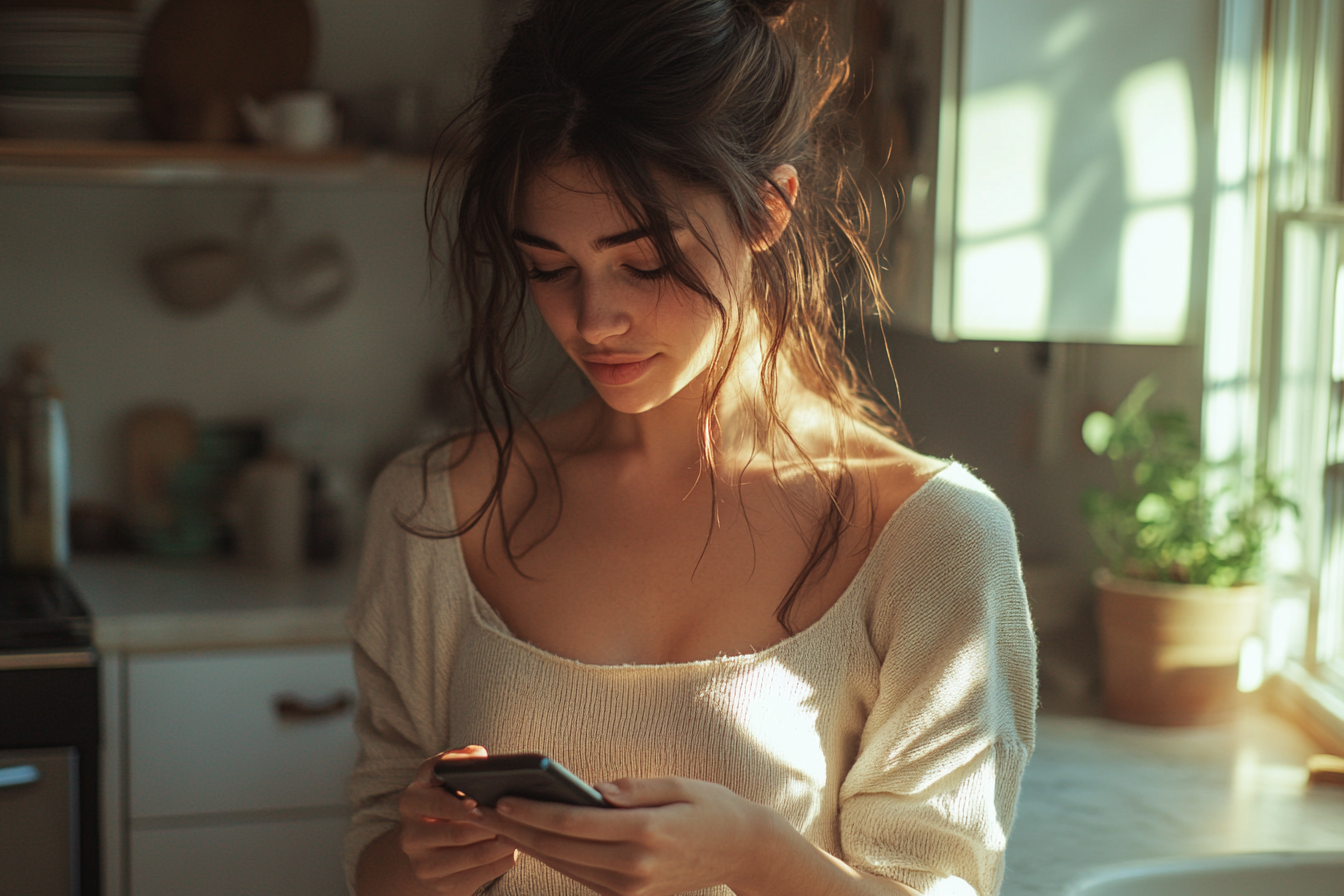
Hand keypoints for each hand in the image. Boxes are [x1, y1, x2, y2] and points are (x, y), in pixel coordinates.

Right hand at [396, 745, 519, 893]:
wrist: (427, 845)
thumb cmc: (443, 799)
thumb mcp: (440, 776)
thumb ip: (456, 761)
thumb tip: (478, 755)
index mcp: (410, 802)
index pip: (437, 803)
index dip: (460, 805)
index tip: (481, 802)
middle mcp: (410, 836)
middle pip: (457, 834)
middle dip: (489, 825)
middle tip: (514, 817)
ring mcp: (424, 865)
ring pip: (472, 856)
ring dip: (500, 843)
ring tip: (520, 831)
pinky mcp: (440, 885)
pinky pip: (480, 875)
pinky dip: (500, 860)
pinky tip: (513, 849)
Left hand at [468, 776, 765, 895]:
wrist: (743, 850)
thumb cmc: (711, 807)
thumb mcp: (678, 784)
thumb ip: (632, 789)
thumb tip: (590, 790)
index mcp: (646, 834)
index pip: (573, 824)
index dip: (531, 811)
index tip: (499, 798)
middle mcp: (634, 868)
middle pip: (558, 849)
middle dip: (514, 828)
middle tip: (477, 809)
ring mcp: (630, 888)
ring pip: (563, 866)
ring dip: (525, 844)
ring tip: (492, 821)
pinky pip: (580, 875)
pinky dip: (551, 856)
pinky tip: (528, 836)